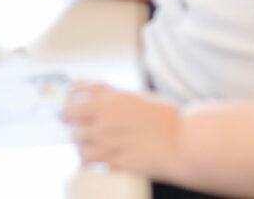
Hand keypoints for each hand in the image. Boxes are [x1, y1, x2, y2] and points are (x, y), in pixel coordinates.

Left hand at [62, 83, 178, 176]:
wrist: (186, 143)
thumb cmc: (167, 119)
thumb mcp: (139, 98)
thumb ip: (114, 97)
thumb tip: (93, 96)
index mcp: (113, 98)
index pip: (77, 93)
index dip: (69, 98)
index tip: (68, 103)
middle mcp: (107, 118)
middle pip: (70, 116)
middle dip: (68, 119)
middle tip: (69, 122)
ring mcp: (109, 141)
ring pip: (77, 140)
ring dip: (79, 140)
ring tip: (86, 141)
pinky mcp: (114, 162)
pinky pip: (89, 161)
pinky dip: (87, 159)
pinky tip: (92, 157)